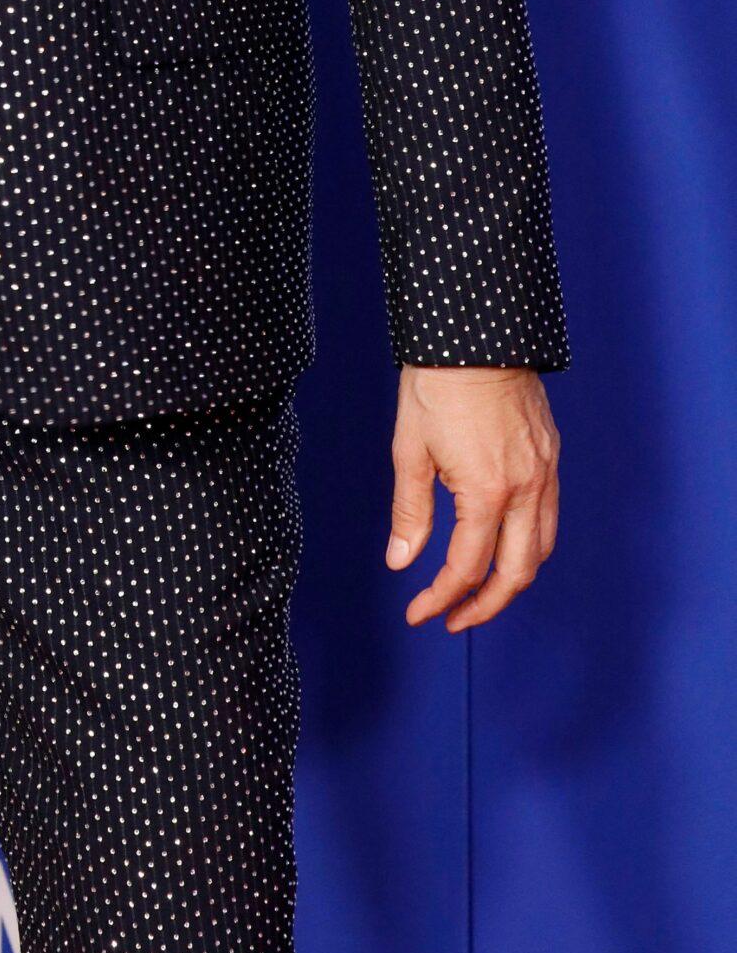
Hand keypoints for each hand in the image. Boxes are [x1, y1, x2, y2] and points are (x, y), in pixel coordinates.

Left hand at [386, 365, 560, 630]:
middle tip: (453, 620)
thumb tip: (402, 563)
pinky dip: (528, 545)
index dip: (440, 598)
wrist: (475, 332)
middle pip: (517, 574)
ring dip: (511, 580)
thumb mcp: (410, 448)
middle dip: (485, 607)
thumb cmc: (437, 384)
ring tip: (477, 592)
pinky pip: (548, 517)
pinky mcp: (551, 456)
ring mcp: (545, 472)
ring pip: (540, 549)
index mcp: (487, 491)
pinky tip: (501, 544)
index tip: (418, 613)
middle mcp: (526, 488)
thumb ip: (410, 511)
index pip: (467, 568)